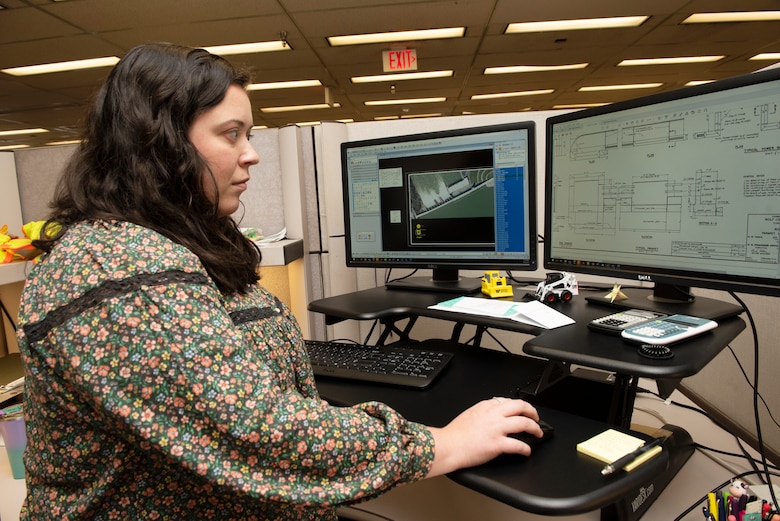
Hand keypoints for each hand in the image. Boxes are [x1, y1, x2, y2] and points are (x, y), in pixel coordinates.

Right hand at [426, 397, 540, 476]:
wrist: (448, 446)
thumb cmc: (454, 434)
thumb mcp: (469, 413)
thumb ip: (483, 411)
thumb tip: (493, 412)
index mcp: (485, 407)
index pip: (508, 401)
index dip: (518, 406)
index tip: (521, 411)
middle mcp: (493, 415)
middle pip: (520, 407)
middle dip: (532, 412)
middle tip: (536, 418)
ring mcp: (496, 429)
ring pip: (524, 423)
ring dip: (535, 428)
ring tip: (538, 433)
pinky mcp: (497, 444)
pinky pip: (518, 445)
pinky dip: (526, 449)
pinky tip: (527, 451)